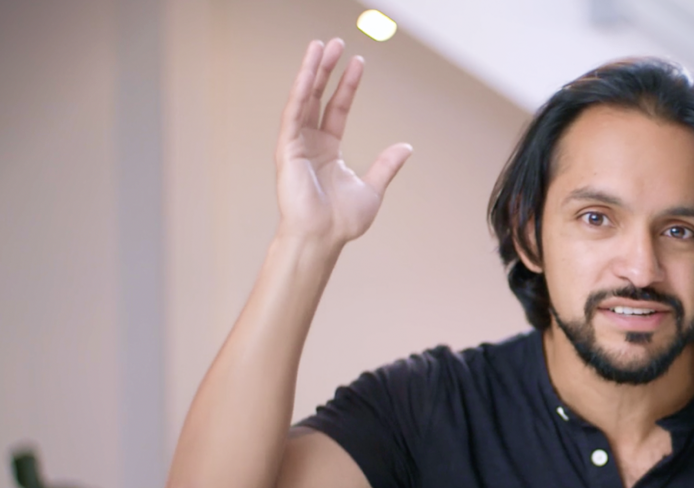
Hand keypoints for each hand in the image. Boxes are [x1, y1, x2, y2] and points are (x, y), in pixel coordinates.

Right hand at [275, 38, 412, 246]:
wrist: (322, 238)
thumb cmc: (341, 221)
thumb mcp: (373, 189)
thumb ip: (386, 165)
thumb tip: (406, 147)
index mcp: (327, 151)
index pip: (337, 109)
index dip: (347, 85)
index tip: (358, 62)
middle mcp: (310, 143)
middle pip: (317, 97)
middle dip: (325, 70)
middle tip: (334, 42)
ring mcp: (297, 144)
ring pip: (303, 99)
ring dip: (311, 72)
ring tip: (319, 46)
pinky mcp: (287, 149)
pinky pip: (293, 113)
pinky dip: (300, 91)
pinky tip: (307, 72)